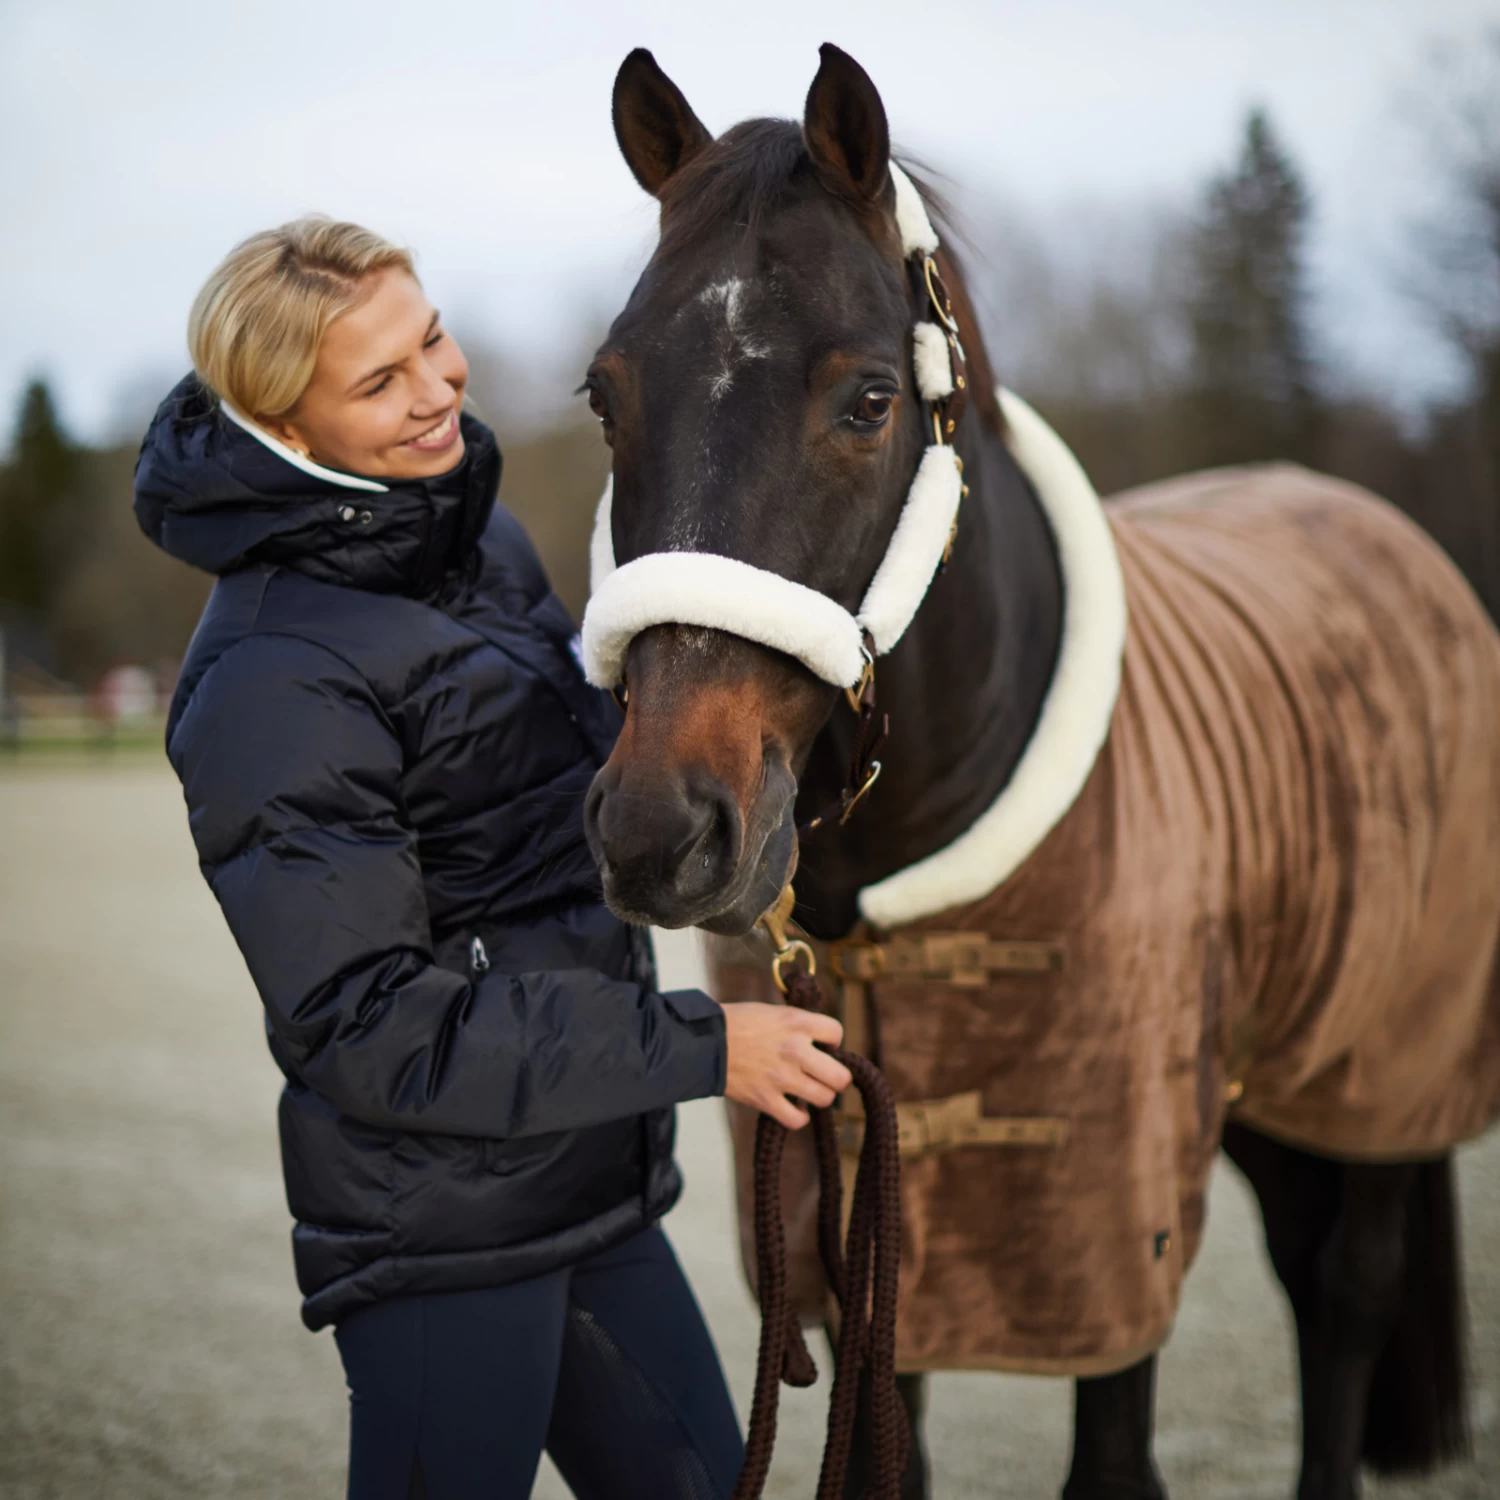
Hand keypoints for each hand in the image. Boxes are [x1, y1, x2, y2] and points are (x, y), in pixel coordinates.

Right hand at [721, 1002, 852, 1129]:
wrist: (703, 1042)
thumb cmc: (735, 1023)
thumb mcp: (772, 1012)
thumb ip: (797, 1025)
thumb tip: (818, 1041)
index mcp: (796, 1022)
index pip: (837, 1033)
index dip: (833, 1041)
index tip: (823, 1046)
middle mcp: (795, 1050)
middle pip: (840, 1076)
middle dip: (836, 1077)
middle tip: (824, 1076)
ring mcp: (782, 1077)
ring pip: (824, 1099)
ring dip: (819, 1096)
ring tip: (808, 1091)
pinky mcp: (766, 1099)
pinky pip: (797, 1119)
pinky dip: (798, 1117)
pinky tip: (794, 1108)